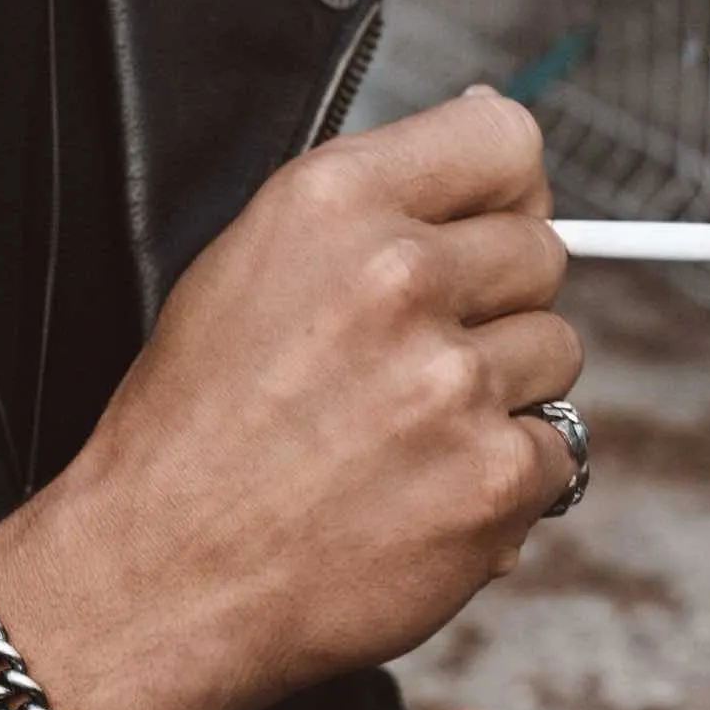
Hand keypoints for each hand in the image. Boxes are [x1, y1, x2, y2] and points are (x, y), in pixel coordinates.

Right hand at [0, 92, 578, 709]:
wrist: (154, 581)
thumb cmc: (189, 436)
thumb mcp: (243, 269)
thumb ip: (368, 205)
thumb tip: (487, 128)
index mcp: (331, 204)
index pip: (504, 142)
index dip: (503, 197)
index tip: (479, 241)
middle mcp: (396, 278)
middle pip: (541, 257)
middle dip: (492, 310)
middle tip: (406, 373)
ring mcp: (450, 383)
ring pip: (556, 355)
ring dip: (500, 398)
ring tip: (401, 442)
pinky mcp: (489, 479)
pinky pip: (555, 454)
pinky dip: (501, 484)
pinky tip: (418, 499)